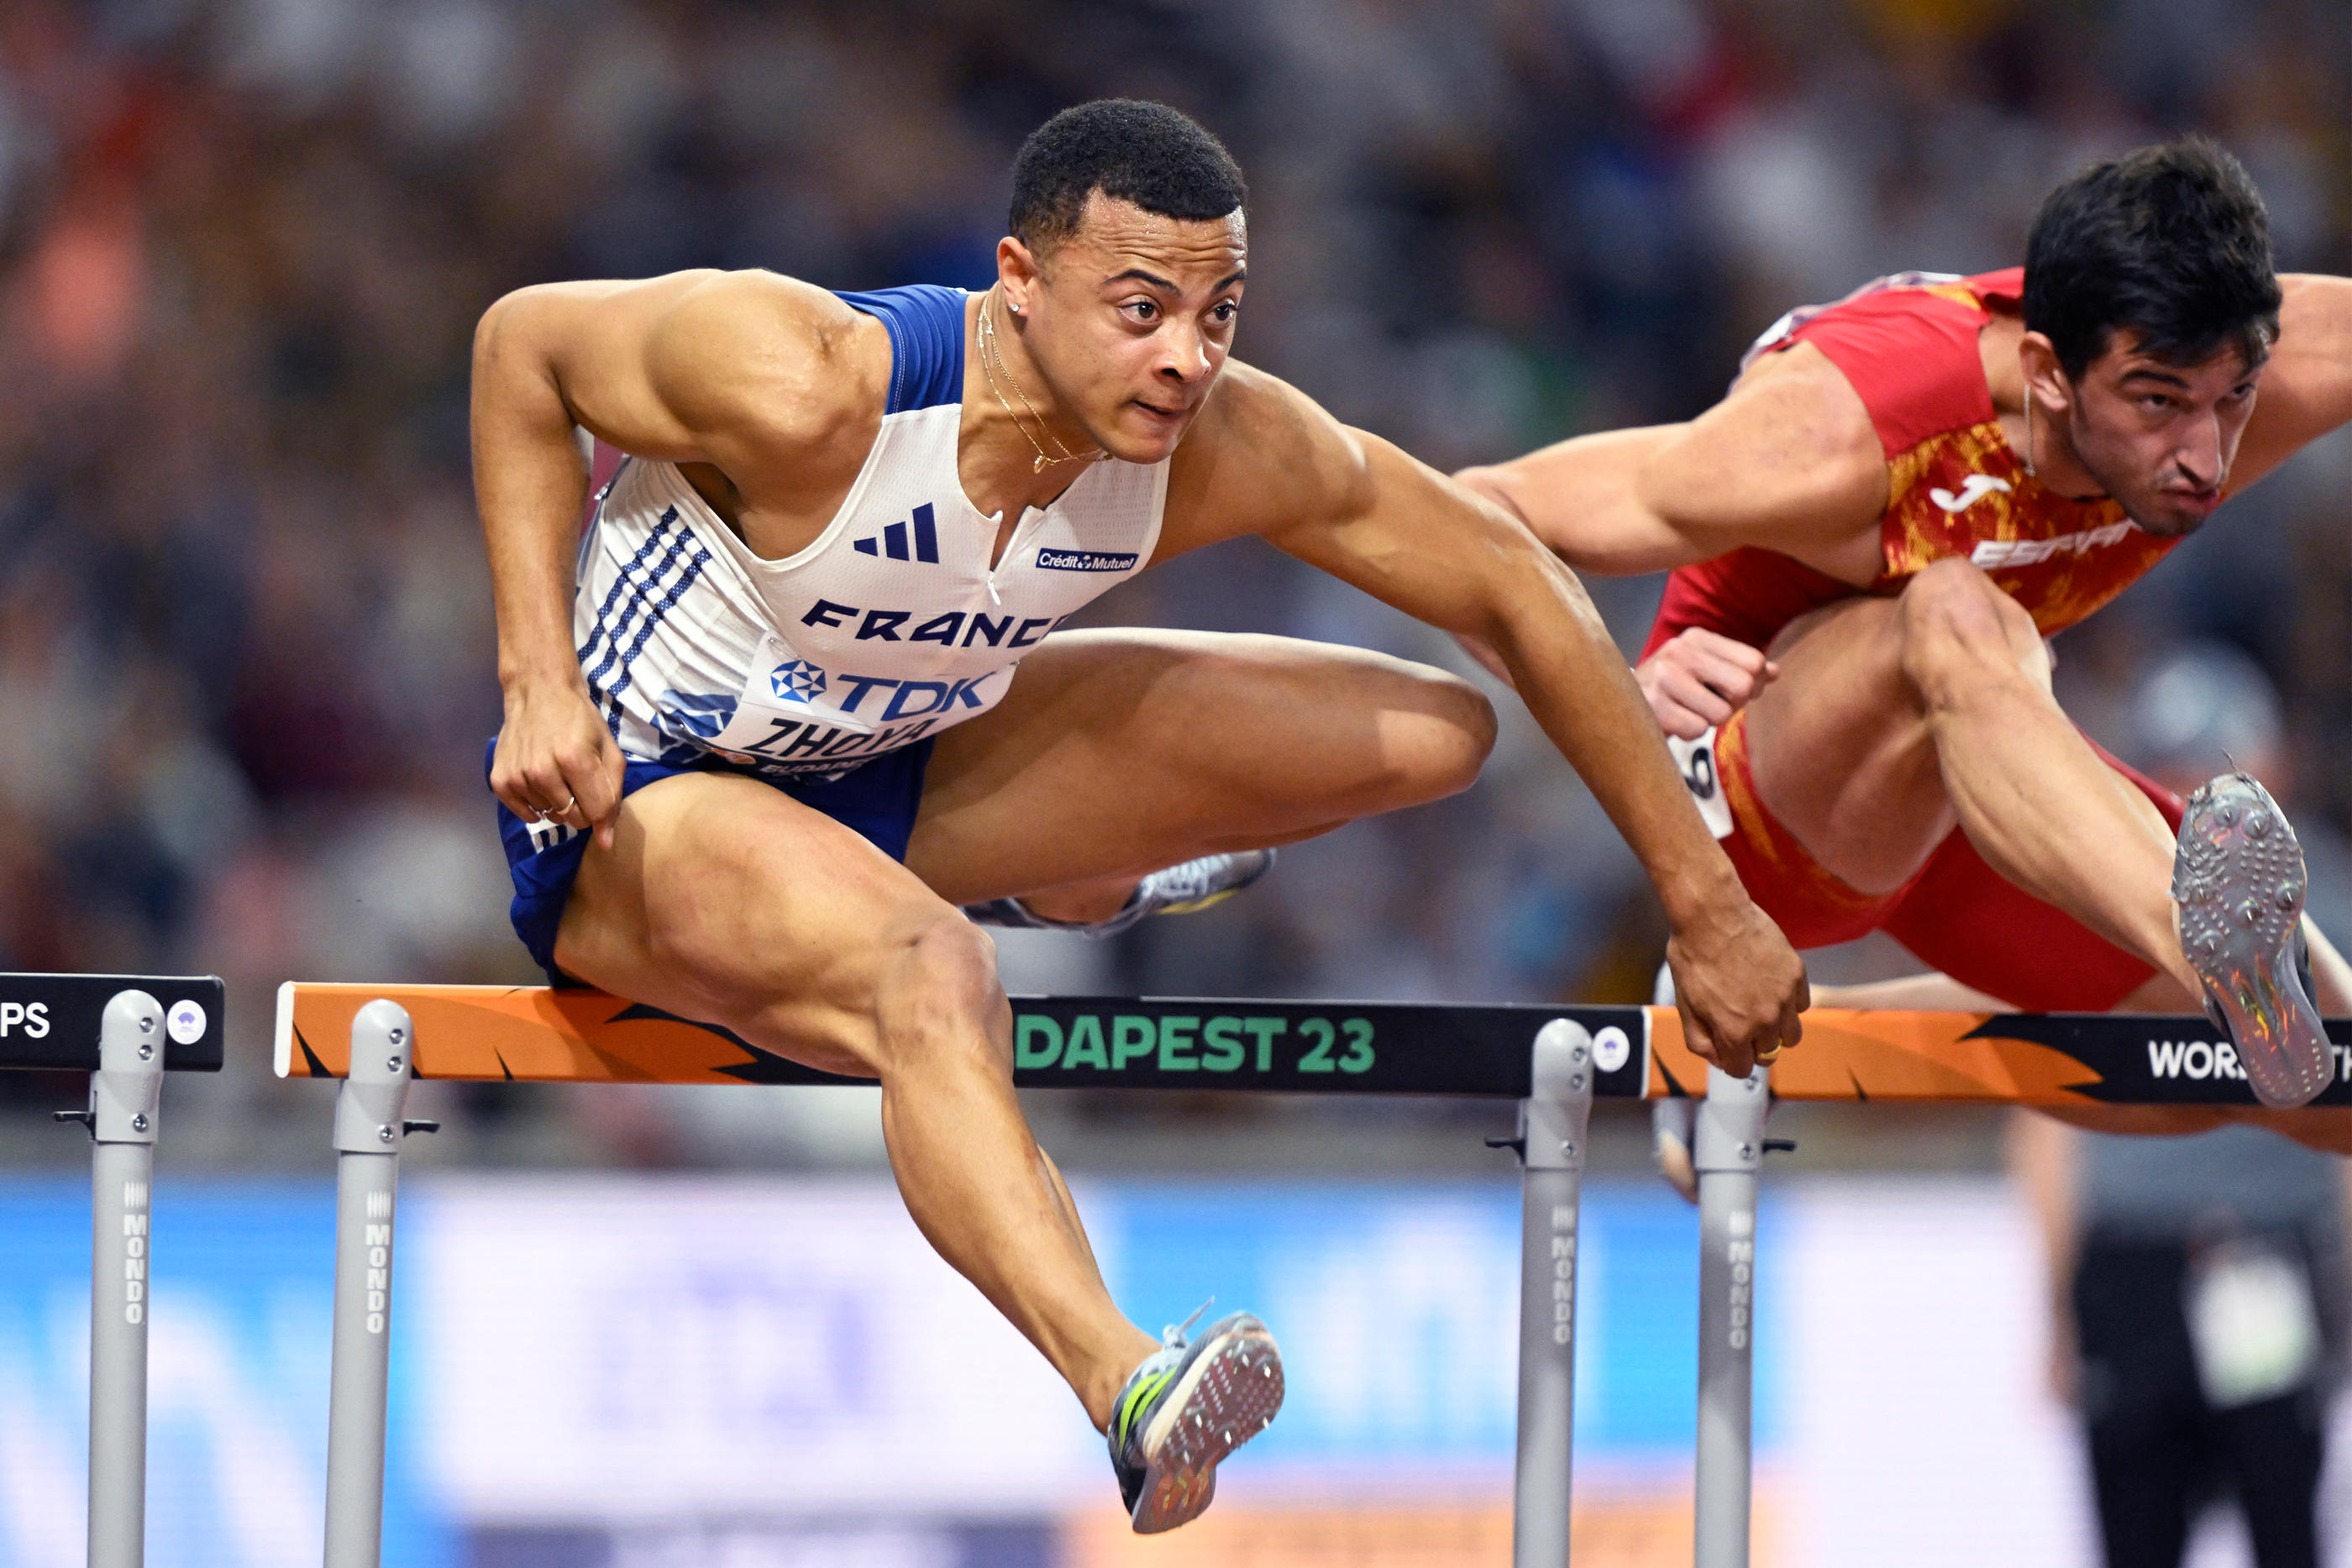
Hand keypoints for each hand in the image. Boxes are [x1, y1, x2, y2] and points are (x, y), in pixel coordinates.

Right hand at [490, 682, 625, 849]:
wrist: (538, 693)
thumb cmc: (580, 721)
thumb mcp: (609, 750)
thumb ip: (613, 796)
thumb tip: (607, 843)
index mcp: (575, 760)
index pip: (596, 813)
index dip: (602, 808)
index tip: (599, 792)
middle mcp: (542, 771)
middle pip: (573, 819)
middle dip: (582, 807)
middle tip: (578, 781)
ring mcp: (518, 777)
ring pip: (550, 816)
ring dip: (558, 802)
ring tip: (557, 773)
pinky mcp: (500, 781)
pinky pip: (525, 814)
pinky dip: (536, 804)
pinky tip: (539, 781)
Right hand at [1636, 629, 1776, 739]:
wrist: (1620, 706)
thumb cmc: (1673, 690)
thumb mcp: (1705, 670)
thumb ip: (1741, 669)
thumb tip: (1776, 672)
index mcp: (1697, 638)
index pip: (1754, 662)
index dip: (1752, 686)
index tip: (1730, 692)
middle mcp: (1679, 650)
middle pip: (1744, 685)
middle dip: (1733, 705)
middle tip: (1711, 706)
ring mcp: (1663, 676)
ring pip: (1721, 712)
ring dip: (1708, 721)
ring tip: (1687, 712)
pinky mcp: (1652, 705)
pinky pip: (1696, 729)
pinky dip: (1689, 732)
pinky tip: (1673, 721)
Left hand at [1665, 894, 1808, 1077]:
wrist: (1713, 915)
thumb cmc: (1693, 957)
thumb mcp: (1685, 1005)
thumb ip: (1700, 1041)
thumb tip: (1719, 1060)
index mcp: (1734, 1033)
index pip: (1742, 1070)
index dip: (1731, 1060)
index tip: (1727, 1045)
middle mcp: (1765, 1022)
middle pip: (1767, 1055)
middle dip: (1752, 1045)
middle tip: (1739, 1020)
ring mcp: (1785, 999)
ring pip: (1791, 1036)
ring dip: (1775, 1031)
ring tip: (1758, 1008)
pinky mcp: (1798, 977)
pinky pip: (1801, 1006)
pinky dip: (1788, 1004)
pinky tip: (1768, 987)